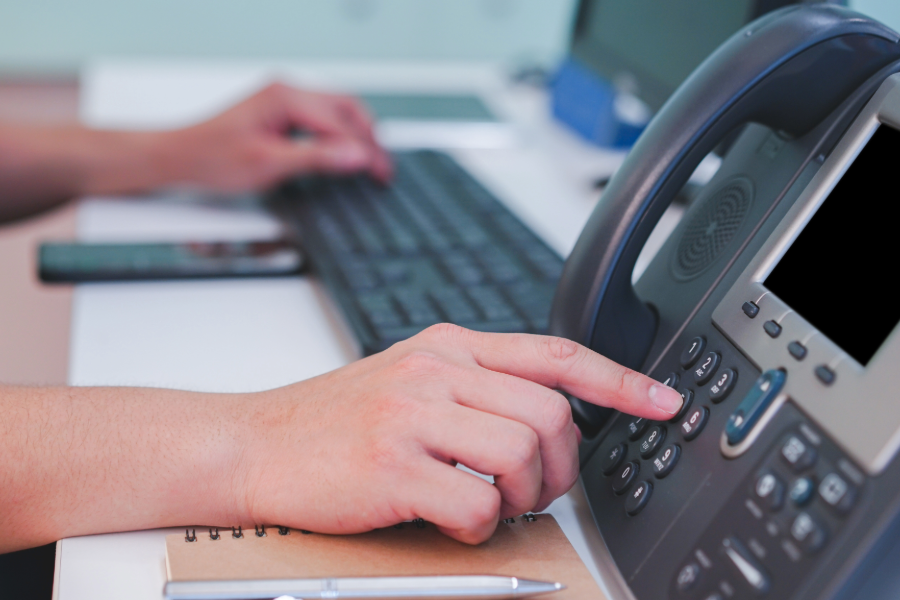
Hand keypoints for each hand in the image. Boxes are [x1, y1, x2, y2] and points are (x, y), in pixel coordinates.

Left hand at [165, 82, 391, 190]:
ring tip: (371, 162)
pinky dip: (340, 134)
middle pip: (346, 107)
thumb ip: (316, 158)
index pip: (340, 123)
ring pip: (337, 110)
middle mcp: (286, 90)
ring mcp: (284, 98)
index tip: (381, 172)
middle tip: (383, 168)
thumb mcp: (269, 164)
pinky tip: (346, 152)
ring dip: (357, 134)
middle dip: (369, 138)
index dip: (365, 150)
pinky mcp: (282, 110)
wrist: (182, 156)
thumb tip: (354, 156)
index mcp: (284, 96)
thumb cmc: (213, 158)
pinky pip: (323, 117)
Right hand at [235, 324, 682, 543]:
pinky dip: (480, 526)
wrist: (256, 443)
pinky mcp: (391, 465)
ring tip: (491, 506)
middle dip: (563, 468)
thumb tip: (549, 424)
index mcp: (448, 346)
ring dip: (522, 498)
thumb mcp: (411, 379)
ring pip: (522, 455)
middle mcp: (436, 371)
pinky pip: (476, 503)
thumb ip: (476, 388)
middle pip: (552, 414)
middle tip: (537, 491)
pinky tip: (453, 520)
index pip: (554, 353)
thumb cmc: (336, 420)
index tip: (661, 403)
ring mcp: (412, 414)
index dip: (618, 380)